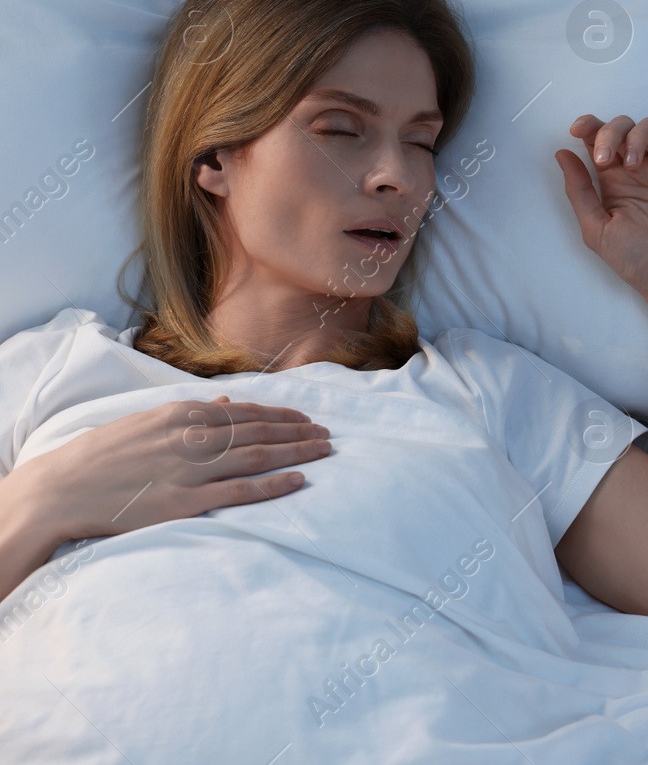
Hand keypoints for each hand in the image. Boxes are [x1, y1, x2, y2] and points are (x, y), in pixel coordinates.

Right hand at [12, 396, 329, 545]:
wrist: (61, 489)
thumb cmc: (103, 455)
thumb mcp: (147, 421)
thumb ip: (191, 413)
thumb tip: (227, 403)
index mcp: (183, 414)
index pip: (247, 412)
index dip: (282, 416)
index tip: (307, 419)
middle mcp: (193, 437)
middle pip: (260, 432)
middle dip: (299, 432)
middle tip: (328, 434)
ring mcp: (190, 469)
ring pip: (258, 457)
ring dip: (297, 452)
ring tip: (325, 450)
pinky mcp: (184, 502)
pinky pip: (240, 491)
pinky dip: (274, 485)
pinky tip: (300, 480)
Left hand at [556, 114, 647, 304]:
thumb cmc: (636, 261)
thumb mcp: (597, 229)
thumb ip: (579, 191)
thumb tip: (561, 153)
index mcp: (614, 180)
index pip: (599, 139)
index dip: (589, 125)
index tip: (577, 130)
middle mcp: (640, 169)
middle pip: (624, 127)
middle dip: (612, 131)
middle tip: (608, 159)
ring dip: (640, 135)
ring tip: (636, 163)